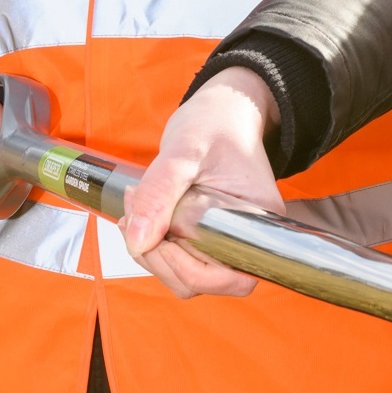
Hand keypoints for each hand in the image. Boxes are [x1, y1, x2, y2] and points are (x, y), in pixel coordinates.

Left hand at [119, 69, 283, 299]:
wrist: (220, 110)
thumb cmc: (215, 123)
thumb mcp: (184, 151)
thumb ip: (159, 194)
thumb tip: (137, 241)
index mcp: (258, 221)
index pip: (232, 276)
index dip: (191, 269)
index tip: (161, 238)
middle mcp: (247, 238)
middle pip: (204, 281)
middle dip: (161, 259)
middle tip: (135, 218)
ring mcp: (224, 238)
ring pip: (185, 275)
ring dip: (151, 253)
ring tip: (133, 211)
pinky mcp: (203, 235)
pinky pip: (178, 258)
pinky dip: (151, 244)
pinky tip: (137, 214)